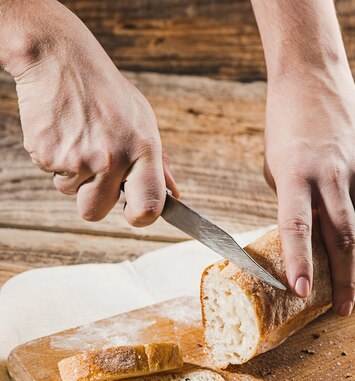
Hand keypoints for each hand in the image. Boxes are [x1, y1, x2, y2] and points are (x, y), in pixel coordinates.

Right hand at [5, 0, 177, 225]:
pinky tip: (61, 131)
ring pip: (70, 193)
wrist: (59, 57)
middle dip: (92, 198)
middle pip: (95, 212)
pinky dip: (53, 158)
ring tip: (77, 137)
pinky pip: (50, 174)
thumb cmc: (106, 91)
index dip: (139, 217)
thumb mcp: (142, 120)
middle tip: (93, 168)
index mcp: (143, 150)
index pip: (148, 207)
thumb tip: (173, 195)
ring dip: (71, 174)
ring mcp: (79, 158)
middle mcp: (113, 158)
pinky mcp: (49, 154)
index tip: (132, 212)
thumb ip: (158, 162)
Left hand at [264, 65, 354, 314]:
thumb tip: (307, 241)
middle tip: (341, 308)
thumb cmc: (284, 128)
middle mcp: (330, 176)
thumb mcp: (276, 169)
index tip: (301, 292)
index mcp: (295, 176)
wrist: (312, 79)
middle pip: (343, 236)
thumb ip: (293, 205)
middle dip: (343, 279)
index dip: (300, 262)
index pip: (297, 227)